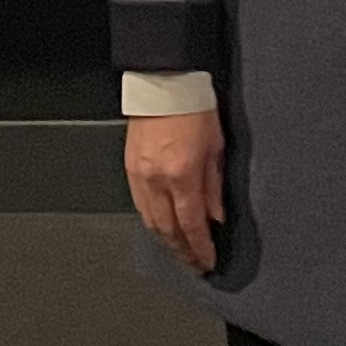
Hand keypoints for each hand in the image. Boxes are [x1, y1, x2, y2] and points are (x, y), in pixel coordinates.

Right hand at [125, 106, 225, 272]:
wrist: (163, 81)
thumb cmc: (193, 105)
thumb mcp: (216, 146)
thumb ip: (214, 185)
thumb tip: (215, 216)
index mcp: (182, 174)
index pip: (192, 225)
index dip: (200, 248)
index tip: (208, 261)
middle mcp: (157, 180)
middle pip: (169, 230)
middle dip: (183, 251)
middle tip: (194, 264)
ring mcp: (140, 175)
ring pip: (152, 222)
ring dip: (167, 240)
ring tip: (180, 250)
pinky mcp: (130, 168)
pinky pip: (140, 205)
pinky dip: (153, 221)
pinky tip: (162, 226)